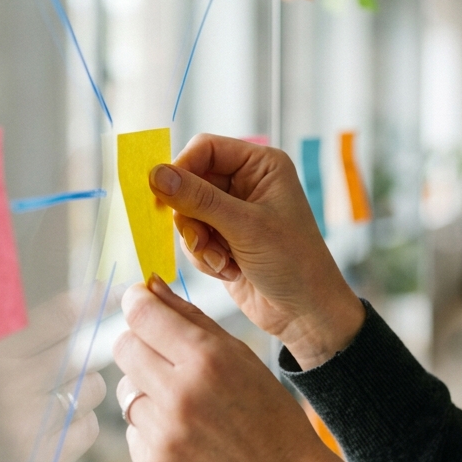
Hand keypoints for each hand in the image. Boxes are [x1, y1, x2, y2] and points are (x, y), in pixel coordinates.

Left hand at [113, 276, 346, 461]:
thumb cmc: (269, 415)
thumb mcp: (241, 357)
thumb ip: (192, 319)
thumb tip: (149, 288)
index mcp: (207, 360)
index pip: (142, 315)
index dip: (136, 303)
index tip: (138, 302)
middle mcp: (180, 395)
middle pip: (124, 348)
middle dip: (138, 343)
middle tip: (161, 354)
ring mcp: (164, 436)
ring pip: (126, 391)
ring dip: (147, 391)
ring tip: (184, 405)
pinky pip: (132, 431)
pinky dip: (152, 429)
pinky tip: (186, 437)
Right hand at [150, 133, 364, 368]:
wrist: (305, 313)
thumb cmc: (294, 263)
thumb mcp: (245, 227)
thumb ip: (198, 199)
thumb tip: (156, 174)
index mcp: (261, 165)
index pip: (205, 148)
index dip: (182, 168)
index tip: (164, 194)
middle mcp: (246, 183)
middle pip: (190, 182)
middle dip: (191, 217)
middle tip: (201, 241)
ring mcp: (233, 212)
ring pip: (186, 213)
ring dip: (199, 242)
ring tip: (224, 262)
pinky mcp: (223, 239)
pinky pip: (193, 239)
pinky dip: (204, 257)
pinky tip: (230, 271)